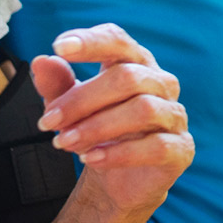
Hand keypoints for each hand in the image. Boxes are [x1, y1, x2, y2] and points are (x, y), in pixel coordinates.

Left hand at [33, 24, 192, 214]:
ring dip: (97, 127)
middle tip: (47, 121)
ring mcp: (175, 115)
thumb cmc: (99, 133)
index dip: (92, 41)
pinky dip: (119, 153)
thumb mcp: (71, 109)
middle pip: (127, 77)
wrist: (120, 181)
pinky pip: (155, 146)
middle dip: (82, 99)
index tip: (59, 47)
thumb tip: (42, 62)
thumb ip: (58, 85)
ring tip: (64, 142)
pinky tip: (91, 159)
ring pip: (143, 109)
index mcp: (135, 63)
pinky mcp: (181, 148)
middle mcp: (161, 83)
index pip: (118, 41)